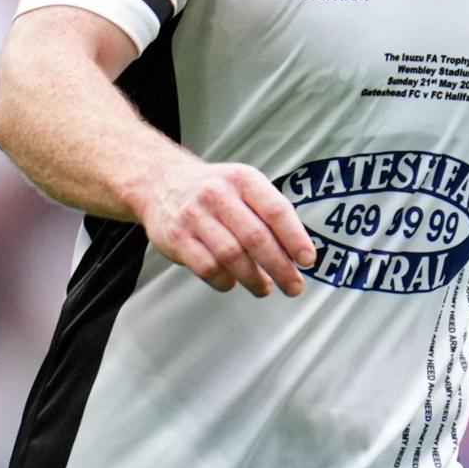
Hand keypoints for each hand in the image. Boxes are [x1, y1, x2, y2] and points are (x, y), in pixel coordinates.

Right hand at [135, 154, 317, 296]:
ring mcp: (195, 216)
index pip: (275, 210)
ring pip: (231, 255)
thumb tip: (298, 253)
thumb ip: (269, 214)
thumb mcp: (244, 187)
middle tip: (294, 286)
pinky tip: (232, 281)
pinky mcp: (177, 238)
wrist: (160, 182)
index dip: (295, 238)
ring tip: (265, 288)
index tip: (308, 260)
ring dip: (253, 278)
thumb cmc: (214, 191)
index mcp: (243, 180)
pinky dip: (224, 280)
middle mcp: (218, 194)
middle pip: (255, 237)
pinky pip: (207, 267)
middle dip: (280, 267)